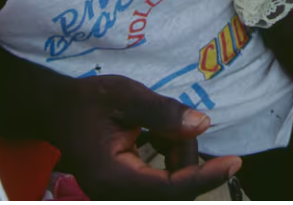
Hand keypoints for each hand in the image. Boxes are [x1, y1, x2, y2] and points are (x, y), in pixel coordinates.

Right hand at [54, 75, 240, 198]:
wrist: (57, 111)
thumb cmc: (88, 101)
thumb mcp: (125, 96)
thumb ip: (163, 113)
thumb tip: (202, 125)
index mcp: (112, 177)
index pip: (169, 188)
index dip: (205, 177)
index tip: (234, 162)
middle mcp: (114, 195)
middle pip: (172, 190)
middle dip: (188, 159)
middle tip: (182, 124)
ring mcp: (118, 196)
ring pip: (169, 188)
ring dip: (179, 157)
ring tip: (164, 126)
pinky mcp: (125, 192)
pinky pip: (160, 184)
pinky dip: (169, 160)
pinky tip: (159, 136)